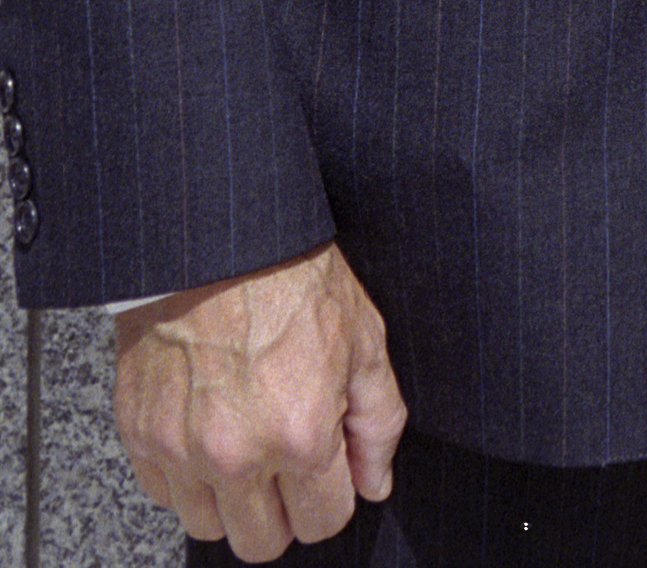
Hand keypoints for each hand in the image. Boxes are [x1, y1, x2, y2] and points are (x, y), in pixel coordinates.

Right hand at [114, 240, 405, 559]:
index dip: (333, 492)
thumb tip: (375, 481)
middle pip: (262, 542)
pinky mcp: (140, 435)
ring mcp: (181, 449)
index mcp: (300, 434)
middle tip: (287, 458)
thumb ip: (378, 420)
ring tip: (246, 440)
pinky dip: (188, 474)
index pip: (323, 521)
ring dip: (231, 498)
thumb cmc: (291, 274)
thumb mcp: (363, 335)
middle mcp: (236, 455)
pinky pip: (166, 494)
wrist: (217, 237)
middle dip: (284, 508)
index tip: (328, 464)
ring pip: (210, 527)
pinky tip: (209, 426)